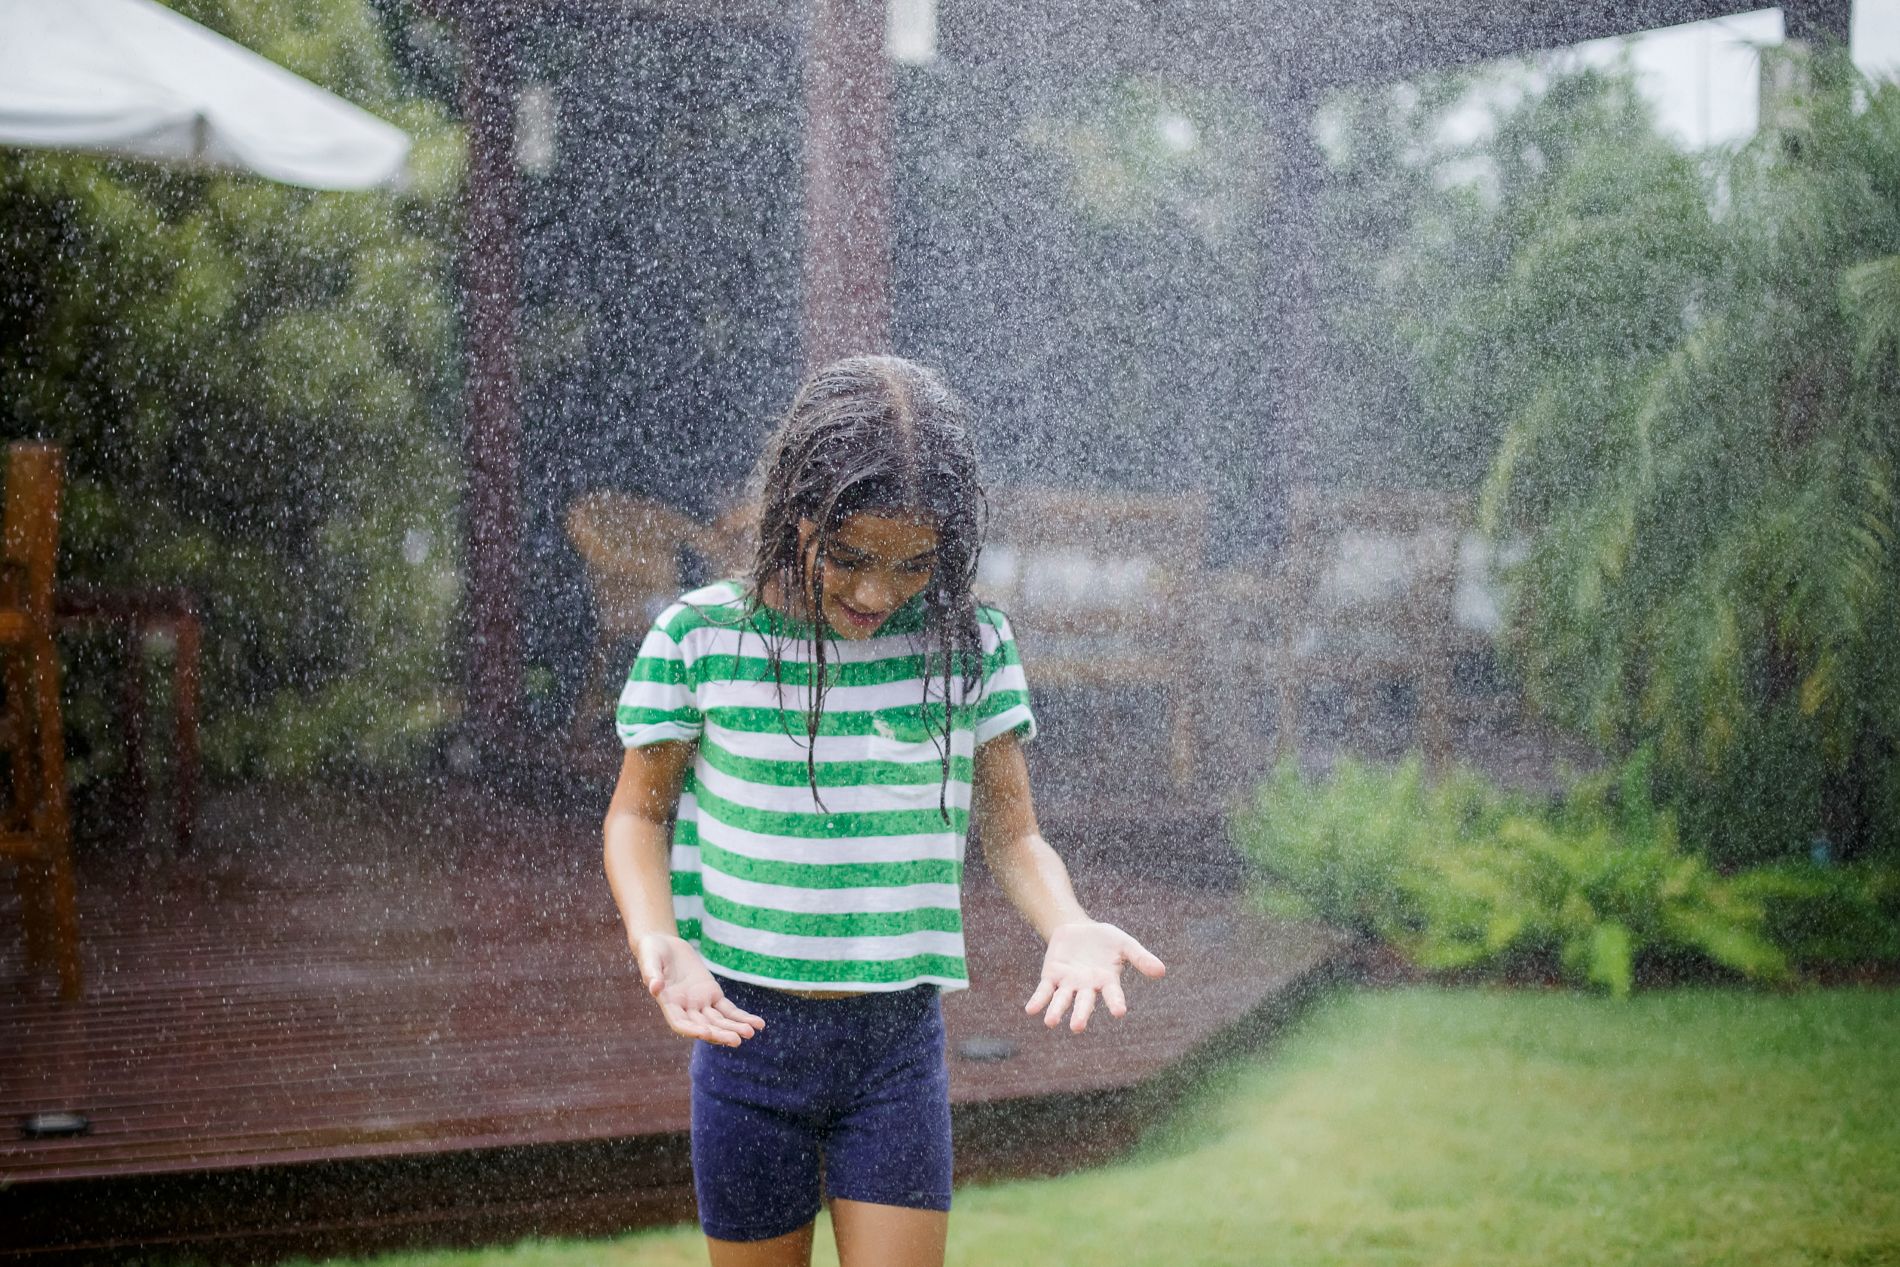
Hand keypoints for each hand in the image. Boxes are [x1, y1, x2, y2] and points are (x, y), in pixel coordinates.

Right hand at [634, 933, 764, 1046]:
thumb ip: (651, 973)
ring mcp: (700, 1003)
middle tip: (736, 1040)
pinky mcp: (712, 994)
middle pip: (704, 1026)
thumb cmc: (652, 952)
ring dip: (734, 1028)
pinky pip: (729, 1009)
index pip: (681, 1024)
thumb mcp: (649, 959)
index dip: (693, 1030)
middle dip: (720, 1034)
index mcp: (668, 1005)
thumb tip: (654, 987)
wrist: (663, 945)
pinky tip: (758, 1024)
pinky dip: (742, 1017)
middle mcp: (685, 1009)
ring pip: (719, 1020)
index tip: (707, 1033)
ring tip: (751, 1032)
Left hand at [1026, 920, 1165, 1032]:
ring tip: (1050, 1022)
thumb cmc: (1105, 940)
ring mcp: (1068, 983)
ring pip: (1062, 1000)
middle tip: (1077, 1027)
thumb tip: (1162, 971)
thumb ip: (1141, 957)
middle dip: (1080, 1014)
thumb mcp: (1125, 944)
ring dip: (1056, 1011)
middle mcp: (1087, 987)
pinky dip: (1038, 1000)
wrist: (1079, 929)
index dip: (1115, 1002)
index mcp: (1107, 981)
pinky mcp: (1052, 976)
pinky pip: (1044, 991)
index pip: (1113, 995)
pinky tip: (1030, 1010)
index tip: (1119, 1012)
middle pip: (1084, 1003)